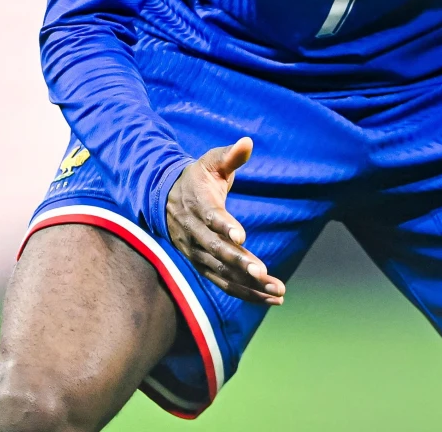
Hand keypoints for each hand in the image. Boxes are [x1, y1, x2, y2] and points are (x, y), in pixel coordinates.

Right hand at [164, 137, 284, 304]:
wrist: (165, 199)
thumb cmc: (197, 178)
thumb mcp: (210, 161)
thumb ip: (230, 155)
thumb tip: (248, 142)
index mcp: (198, 204)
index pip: (211, 217)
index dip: (224, 226)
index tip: (241, 236)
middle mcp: (194, 232)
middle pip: (216, 250)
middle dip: (239, 263)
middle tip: (262, 273)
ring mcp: (196, 252)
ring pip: (222, 272)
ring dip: (248, 284)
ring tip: (276, 292)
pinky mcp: (202, 265)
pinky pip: (223, 282)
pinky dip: (245, 293)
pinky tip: (269, 299)